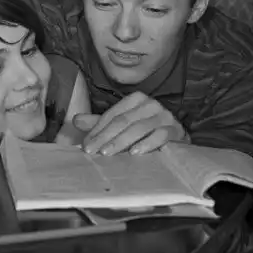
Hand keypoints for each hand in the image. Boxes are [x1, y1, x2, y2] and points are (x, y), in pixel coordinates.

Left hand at [73, 92, 187, 155]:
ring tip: (107, 153)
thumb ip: (100, 123)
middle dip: (105, 137)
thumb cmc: (145, 130)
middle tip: (91, 151)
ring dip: (121, 141)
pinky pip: (160, 136)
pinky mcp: (175, 129)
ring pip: (139, 128)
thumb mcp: (122, 124)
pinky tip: (135, 153)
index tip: (86, 145)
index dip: (97, 129)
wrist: (177, 138)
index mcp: (136, 99)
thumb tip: (76, 120)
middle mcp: (150, 104)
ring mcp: (164, 116)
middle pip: (123, 121)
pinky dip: (147, 144)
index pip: (113, 114)